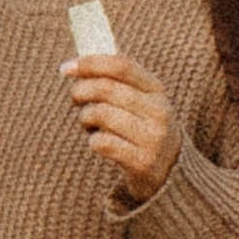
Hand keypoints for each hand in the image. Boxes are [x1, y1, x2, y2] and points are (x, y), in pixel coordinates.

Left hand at [63, 54, 179, 198]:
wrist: (171, 174)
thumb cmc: (144, 130)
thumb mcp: (142, 103)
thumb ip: (117, 83)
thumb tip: (78, 65)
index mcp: (157, 90)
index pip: (122, 66)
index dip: (91, 63)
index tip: (66, 67)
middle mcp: (159, 111)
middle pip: (107, 89)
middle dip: (82, 91)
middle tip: (75, 98)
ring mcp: (153, 137)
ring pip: (102, 114)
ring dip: (86, 118)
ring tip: (89, 124)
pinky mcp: (142, 162)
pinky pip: (103, 143)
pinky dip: (93, 141)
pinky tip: (98, 143)